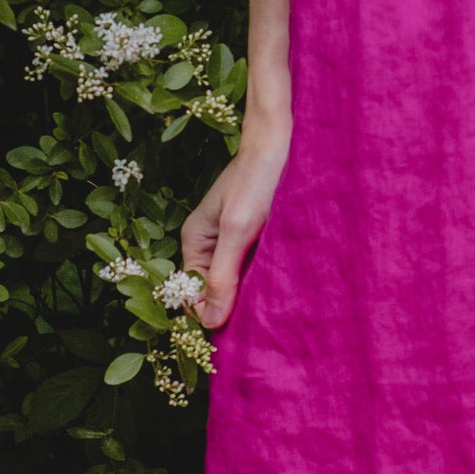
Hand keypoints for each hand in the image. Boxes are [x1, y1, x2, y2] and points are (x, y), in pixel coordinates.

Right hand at [180, 121, 291, 329]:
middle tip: (261, 314)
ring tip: (272, 294)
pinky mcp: (253, 236)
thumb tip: (209, 324)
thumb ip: (222, 277)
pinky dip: (263, 274)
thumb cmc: (256, 181)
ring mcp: (232, 240)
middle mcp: (210, 243)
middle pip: (214, 289)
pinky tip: (278, 277)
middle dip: (233, 303)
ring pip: (236, 280)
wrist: (282, 145)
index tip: (237, 328)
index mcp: (195, 241)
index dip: (211, 311)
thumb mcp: (238, 230)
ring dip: (251, 289)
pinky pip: (252, 266)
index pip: (192, 293)